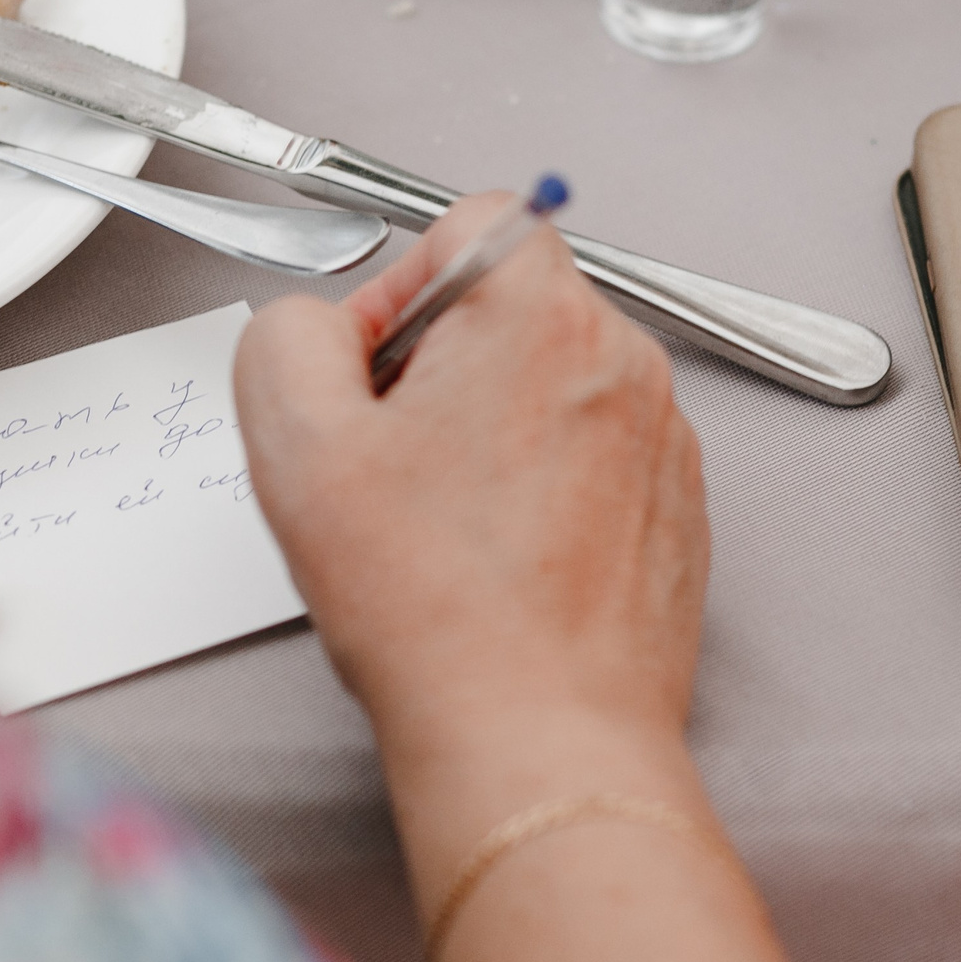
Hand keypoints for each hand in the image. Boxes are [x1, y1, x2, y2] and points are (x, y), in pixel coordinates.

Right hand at [233, 195, 708, 774]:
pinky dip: (539, 495)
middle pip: (511, 307)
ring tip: (442, 530)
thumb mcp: (295, 443)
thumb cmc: (432, 606)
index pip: (468, 224)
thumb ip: (285, 336)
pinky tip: (493, 566)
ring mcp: (661, 440)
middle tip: (389, 467)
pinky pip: (592, 462)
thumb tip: (315, 326)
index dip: (398, 290)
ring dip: (488, 435)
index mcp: (538, 315)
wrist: (537, 738)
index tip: (370, 377)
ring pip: (551, 388)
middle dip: (438, 368)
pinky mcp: (675, 512)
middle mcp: (622, 360)